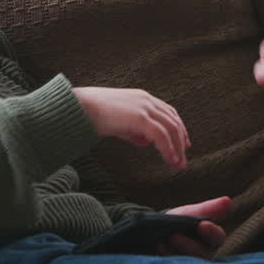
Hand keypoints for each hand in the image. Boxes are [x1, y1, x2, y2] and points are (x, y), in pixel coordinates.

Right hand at [74, 87, 189, 169]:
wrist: (79, 107)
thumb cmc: (93, 114)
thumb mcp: (118, 123)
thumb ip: (133, 131)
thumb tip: (146, 142)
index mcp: (142, 98)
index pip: (168, 113)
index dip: (179, 128)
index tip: (184, 144)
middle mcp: (146, 100)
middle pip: (173, 121)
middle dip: (180, 142)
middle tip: (182, 160)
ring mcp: (144, 107)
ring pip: (170, 128)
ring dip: (177, 148)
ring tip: (178, 165)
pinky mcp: (140, 117)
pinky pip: (160, 135)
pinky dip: (168, 148)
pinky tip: (169, 159)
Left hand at [161, 196, 230, 257]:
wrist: (158, 232)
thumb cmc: (180, 221)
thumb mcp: (192, 213)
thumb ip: (209, 209)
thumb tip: (228, 200)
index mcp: (212, 239)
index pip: (217, 237)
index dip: (211, 232)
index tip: (202, 225)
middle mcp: (205, 255)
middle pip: (202, 254)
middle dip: (187, 244)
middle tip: (173, 236)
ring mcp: (192, 263)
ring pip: (189, 261)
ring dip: (174, 252)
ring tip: (162, 243)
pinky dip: (167, 258)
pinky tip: (160, 249)